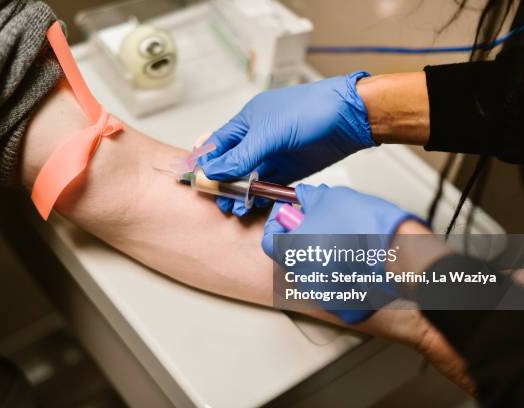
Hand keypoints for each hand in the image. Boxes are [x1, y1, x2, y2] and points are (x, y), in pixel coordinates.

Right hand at [198, 71, 375, 215]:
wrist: (350, 118)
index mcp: (247, 122)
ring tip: (235, 208)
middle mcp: (257, 139)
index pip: (217, 144)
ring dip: (240, 193)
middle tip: (218, 200)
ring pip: (248, 178)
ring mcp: (273, 155)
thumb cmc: (310, 111)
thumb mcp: (270, 133)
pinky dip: (259, 196)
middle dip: (222, 183)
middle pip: (231, 165)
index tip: (197, 182)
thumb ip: (242, 155)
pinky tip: (253, 205)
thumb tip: (213, 172)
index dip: (206, 163)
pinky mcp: (289, 170)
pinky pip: (267, 186)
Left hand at [262, 184, 420, 323]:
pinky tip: (354, 256)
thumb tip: (302, 196)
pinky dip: (339, 271)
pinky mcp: (343, 305)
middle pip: (292, 255)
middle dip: (301, 236)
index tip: (289, 211)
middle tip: (318, 221)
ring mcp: (322, 294)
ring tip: (342, 238)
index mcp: (290, 251)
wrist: (398, 252)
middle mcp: (301, 277)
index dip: (277, 222)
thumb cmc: (363, 226)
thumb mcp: (328, 197)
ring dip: (321, 254)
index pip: (269, 239)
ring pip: (314, 271)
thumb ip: (307, 197)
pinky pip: (335, 286)